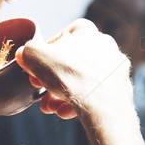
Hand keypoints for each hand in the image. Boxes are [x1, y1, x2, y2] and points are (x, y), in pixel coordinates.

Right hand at [14, 18, 133, 120]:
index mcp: (86, 31)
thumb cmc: (70, 74)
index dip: (43, 54)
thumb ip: (27, 51)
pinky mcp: (120, 89)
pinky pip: (95, 94)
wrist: (102, 103)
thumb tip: (24, 55)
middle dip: (51, 79)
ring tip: (50, 107)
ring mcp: (115, 68)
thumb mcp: (34, 56)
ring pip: (82, 80)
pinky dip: (79, 103)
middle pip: (70, 63)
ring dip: (62, 94)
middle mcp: (105, 45)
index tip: (34, 68)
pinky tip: (66, 113)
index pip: (60, 38)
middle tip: (39, 91)